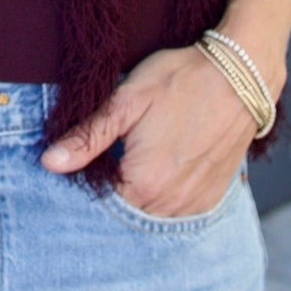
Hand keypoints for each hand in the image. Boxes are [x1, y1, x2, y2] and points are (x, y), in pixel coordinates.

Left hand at [39, 43, 256, 215]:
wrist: (241, 74)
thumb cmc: (181, 79)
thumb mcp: (128, 100)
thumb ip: (88, 136)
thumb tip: (49, 163)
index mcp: (142, 183)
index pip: (99, 203)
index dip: (89, 182)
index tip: (91, 159)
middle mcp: (169, 204)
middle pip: (125, 212)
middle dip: (114, 191)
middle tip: (119, 153)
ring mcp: (194, 204)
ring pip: (152, 216)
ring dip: (141, 197)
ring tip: (143, 159)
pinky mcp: (212, 198)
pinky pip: (179, 213)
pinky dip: (166, 198)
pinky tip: (165, 168)